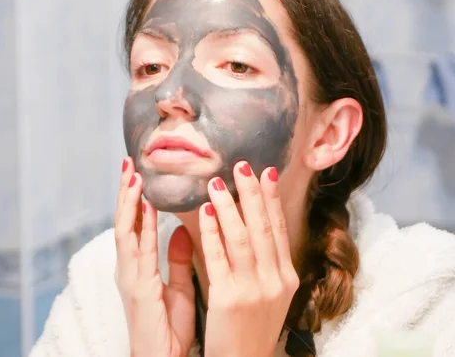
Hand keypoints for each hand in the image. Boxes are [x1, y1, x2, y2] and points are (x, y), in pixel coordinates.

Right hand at [114, 157, 195, 356]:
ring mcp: (129, 278)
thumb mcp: (178, 288)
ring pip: (125, 231)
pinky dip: (140, 227)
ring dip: (129, 202)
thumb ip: (177, 259)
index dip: (134, 199)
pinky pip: (139, 252)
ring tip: (133, 176)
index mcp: (138, 268)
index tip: (138, 172)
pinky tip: (145, 207)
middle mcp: (129, 268)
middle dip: (125, 192)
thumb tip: (182, 229)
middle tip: (129, 163)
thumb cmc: (169, 331)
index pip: (134, 225)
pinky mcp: (137, 290)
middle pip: (124, 222)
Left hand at [199, 162, 299, 356]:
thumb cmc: (251, 326)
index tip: (265, 172)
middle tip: (241, 165)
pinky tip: (204, 213)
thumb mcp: (268, 293)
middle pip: (263, 227)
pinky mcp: (229, 299)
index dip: (270, 199)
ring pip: (242, 238)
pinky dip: (211, 232)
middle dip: (251, 193)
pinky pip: (218, 258)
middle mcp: (275, 281)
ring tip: (216, 183)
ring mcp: (254, 290)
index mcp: (286, 277)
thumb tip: (254, 223)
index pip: (279, 229)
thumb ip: (264, 261)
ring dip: (229, 206)